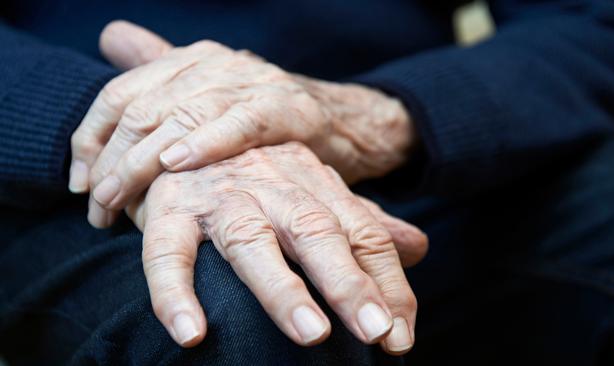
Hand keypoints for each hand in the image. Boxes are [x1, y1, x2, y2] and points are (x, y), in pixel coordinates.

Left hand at [69, 21, 415, 227]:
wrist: (343, 122)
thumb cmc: (266, 120)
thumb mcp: (209, 95)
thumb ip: (159, 72)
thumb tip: (111, 36)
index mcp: (190, 59)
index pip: (121, 94)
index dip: (91, 138)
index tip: (80, 183)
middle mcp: (216, 63)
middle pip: (143, 108)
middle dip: (111, 160)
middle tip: (96, 206)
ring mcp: (252, 82)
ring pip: (182, 114)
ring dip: (143, 161)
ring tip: (118, 199)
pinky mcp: (288, 107)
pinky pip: (241, 121)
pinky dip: (207, 142)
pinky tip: (176, 164)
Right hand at [126, 142, 427, 353]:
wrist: (185, 130)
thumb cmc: (257, 176)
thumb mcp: (313, 193)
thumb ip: (362, 223)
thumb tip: (420, 246)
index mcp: (314, 184)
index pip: (362, 233)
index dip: (387, 282)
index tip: (402, 334)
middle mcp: (272, 185)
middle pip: (315, 230)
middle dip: (348, 281)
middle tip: (376, 329)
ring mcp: (220, 196)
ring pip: (251, 240)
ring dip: (281, 288)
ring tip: (312, 335)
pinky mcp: (169, 207)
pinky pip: (168, 250)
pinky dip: (175, 291)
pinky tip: (191, 334)